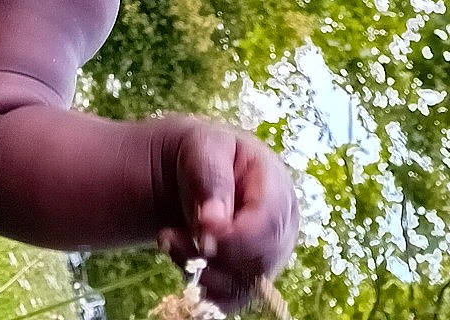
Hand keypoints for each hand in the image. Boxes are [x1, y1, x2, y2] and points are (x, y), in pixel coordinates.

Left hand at [149, 117, 297, 307]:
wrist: (190, 173)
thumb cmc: (203, 155)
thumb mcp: (203, 149)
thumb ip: (211, 180)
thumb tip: (214, 222)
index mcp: (278, 187)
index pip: (270, 222)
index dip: (237, 236)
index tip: (200, 233)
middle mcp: (281, 227)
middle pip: (261, 259)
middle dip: (214, 254)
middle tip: (168, 236)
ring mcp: (268, 256)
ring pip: (245, 285)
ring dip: (202, 272)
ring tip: (167, 240)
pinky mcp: (248, 278)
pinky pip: (232, 300)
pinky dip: (202, 288)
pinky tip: (179, 259)